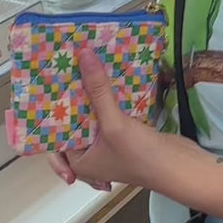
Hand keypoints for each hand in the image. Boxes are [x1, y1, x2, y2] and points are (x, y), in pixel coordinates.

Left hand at [47, 45, 167, 193]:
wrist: (179, 167)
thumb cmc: (140, 156)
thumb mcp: (113, 123)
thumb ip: (98, 90)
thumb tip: (83, 55)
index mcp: (78, 162)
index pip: (53, 137)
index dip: (48, 114)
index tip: (43, 90)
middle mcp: (89, 155)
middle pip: (72, 122)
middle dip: (69, 101)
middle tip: (59, 73)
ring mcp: (107, 145)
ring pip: (91, 116)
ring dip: (88, 97)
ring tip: (78, 70)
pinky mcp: (124, 134)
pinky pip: (108, 113)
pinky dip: (106, 99)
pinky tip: (103, 79)